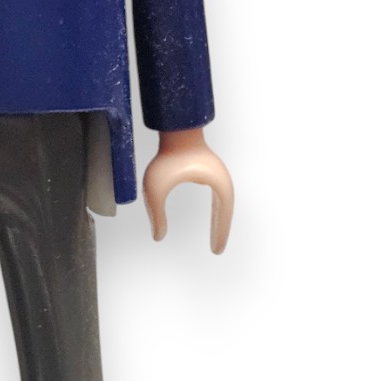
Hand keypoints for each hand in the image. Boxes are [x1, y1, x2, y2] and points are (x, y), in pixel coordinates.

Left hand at [141, 128, 233, 253]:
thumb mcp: (156, 188)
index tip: (216, 251)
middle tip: (217, 250)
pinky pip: (217, 196)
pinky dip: (216, 210)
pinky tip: (212, 217)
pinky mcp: (209, 170)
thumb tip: (157, 237)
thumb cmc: (167, 156)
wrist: (174, 129)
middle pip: (225, 212)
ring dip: (219, 220)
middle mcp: (221, 180)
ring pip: (223, 204)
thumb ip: (156, 214)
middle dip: (221, 231)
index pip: (223, 216)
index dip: (219, 234)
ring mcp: (216, 174)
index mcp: (218, 185)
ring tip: (216, 238)